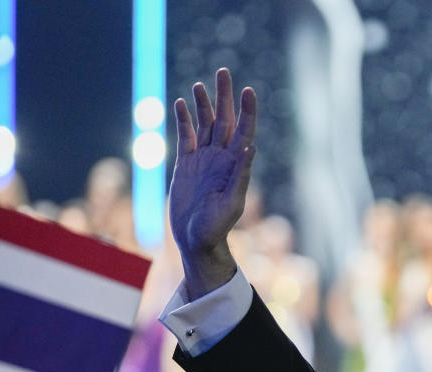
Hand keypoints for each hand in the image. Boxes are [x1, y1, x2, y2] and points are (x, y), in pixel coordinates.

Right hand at [169, 67, 256, 298]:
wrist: (195, 240)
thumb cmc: (217, 227)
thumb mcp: (232, 202)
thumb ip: (241, 175)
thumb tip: (251, 147)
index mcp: (236, 165)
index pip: (244, 130)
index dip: (247, 110)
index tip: (248, 90)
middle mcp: (221, 158)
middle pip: (224, 120)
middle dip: (224, 96)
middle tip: (223, 72)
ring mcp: (203, 160)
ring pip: (204, 124)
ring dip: (203, 104)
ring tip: (200, 85)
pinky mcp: (185, 165)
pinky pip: (185, 137)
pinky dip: (183, 120)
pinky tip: (180, 104)